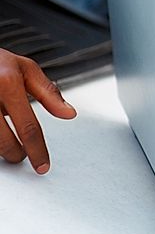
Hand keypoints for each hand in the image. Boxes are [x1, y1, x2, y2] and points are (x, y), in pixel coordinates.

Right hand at [0, 49, 76, 173]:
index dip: (37, 150)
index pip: (28, 127)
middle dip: (16, 153)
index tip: (42, 165)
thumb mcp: (25, 68)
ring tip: (8, 146)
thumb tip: (69, 113)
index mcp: (7, 83)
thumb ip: (48, 92)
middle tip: (22, 155)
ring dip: (0, 148)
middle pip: (4, 141)